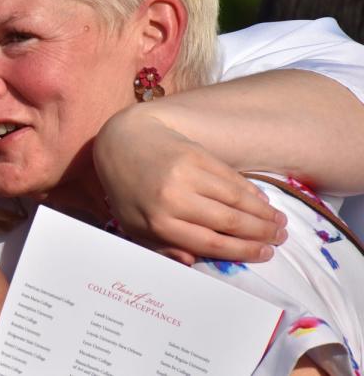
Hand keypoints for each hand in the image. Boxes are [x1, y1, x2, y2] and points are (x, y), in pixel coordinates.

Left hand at [94, 107, 287, 263]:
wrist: (123, 141)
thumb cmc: (129, 191)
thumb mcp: (134, 226)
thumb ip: (162, 247)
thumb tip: (193, 262)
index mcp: (158, 222)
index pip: (210, 243)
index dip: (243, 251)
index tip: (266, 254)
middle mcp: (173, 198)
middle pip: (229, 221)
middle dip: (261, 233)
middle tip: (280, 239)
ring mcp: (186, 173)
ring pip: (235, 198)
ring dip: (263, 212)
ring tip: (280, 223)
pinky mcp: (196, 153)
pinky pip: (230, 177)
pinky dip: (250, 190)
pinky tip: (263, 200)